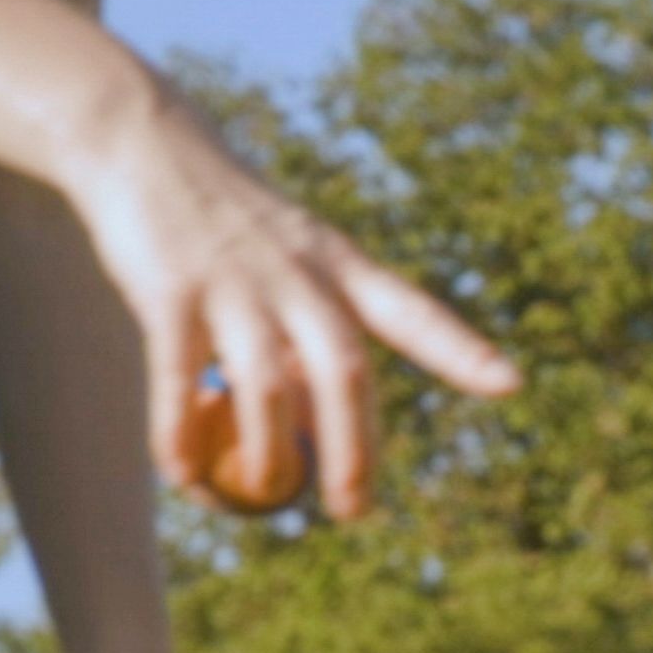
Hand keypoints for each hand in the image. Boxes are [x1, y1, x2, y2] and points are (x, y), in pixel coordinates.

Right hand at [59, 82, 519, 519]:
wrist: (141, 141)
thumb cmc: (223, 214)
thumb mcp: (285, 260)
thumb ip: (307, 333)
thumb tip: (321, 429)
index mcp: (335, 263)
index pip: (411, 311)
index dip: (460, 350)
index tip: (510, 384)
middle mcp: (295, 273)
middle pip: (343, 370)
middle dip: (355, 449)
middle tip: (353, 511)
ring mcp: (233, 281)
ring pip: (267, 386)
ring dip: (269, 455)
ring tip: (267, 497)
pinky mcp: (169, 291)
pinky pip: (179, 381)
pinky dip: (181, 435)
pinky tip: (182, 476)